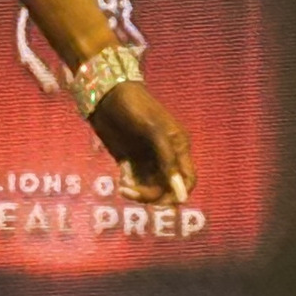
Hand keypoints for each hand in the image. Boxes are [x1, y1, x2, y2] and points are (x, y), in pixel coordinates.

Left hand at [91, 80, 193, 205]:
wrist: (106, 94)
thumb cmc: (135, 107)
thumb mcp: (154, 131)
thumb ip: (168, 161)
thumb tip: (181, 194)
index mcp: (178, 147)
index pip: (188, 179)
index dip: (179, 193)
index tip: (162, 200)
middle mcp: (165, 157)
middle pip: (167, 188)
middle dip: (153, 195)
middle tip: (133, 191)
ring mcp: (147, 159)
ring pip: (150, 188)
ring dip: (138, 192)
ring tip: (123, 185)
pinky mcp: (129, 160)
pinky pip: (134, 182)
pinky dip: (129, 185)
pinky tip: (121, 177)